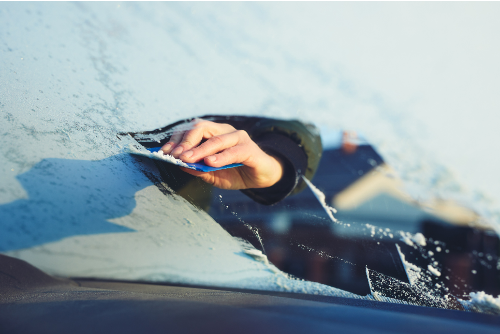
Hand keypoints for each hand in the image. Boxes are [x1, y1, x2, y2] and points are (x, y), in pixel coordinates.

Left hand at [160, 120, 283, 189]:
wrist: (262, 176)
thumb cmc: (236, 172)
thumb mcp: (212, 173)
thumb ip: (198, 168)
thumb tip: (180, 164)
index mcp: (214, 133)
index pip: (191, 130)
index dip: (177, 139)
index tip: (164, 152)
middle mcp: (225, 131)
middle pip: (201, 128)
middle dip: (186, 141)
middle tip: (176, 155)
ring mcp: (239, 138)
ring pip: (216, 139)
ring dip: (200, 150)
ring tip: (188, 159)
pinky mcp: (250, 149)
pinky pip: (233, 151)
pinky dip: (221, 157)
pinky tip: (211, 163)